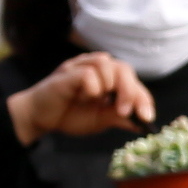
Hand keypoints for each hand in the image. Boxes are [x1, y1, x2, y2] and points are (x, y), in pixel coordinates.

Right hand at [9, 52, 155, 143]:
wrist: (40, 118)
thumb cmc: (69, 114)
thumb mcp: (100, 119)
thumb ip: (120, 117)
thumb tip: (144, 123)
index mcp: (108, 78)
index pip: (133, 81)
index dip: (143, 98)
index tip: (147, 118)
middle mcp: (96, 68)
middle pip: (124, 68)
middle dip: (131, 92)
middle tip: (127, 112)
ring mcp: (81, 67)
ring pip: (107, 64)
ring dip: (110, 86)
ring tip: (100, 102)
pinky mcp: (67, 72)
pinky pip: (88, 74)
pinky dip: (91, 88)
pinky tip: (83, 98)